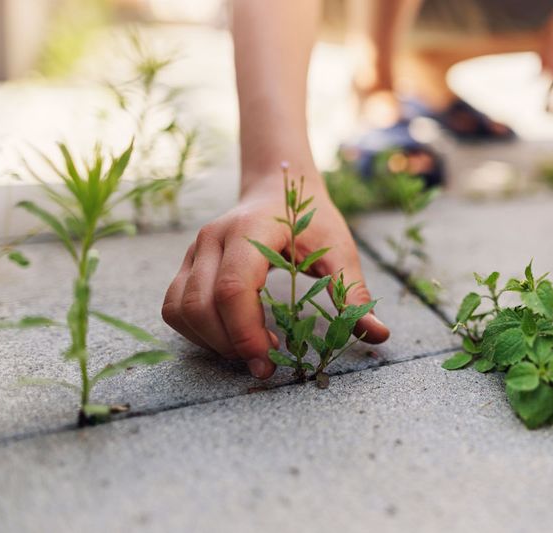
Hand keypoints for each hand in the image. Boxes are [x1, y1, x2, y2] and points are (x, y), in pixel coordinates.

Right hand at [161, 178, 389, 377]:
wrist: (277, 184)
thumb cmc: (310, 217)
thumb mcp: (340, 249)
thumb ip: (354, 292)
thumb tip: (378, 334)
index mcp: (250, 230)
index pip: (235, 289)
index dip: (246, 333)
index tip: (269, 361)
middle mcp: (213, 238)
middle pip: (201, 305)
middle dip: (230, 344)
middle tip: (265, 362)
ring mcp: (194, 250)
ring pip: (181, 309)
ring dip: (211, 341)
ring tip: (249, 347)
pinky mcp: (187, 263)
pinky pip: (175, 307)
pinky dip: (197, 332)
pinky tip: (230, 335)